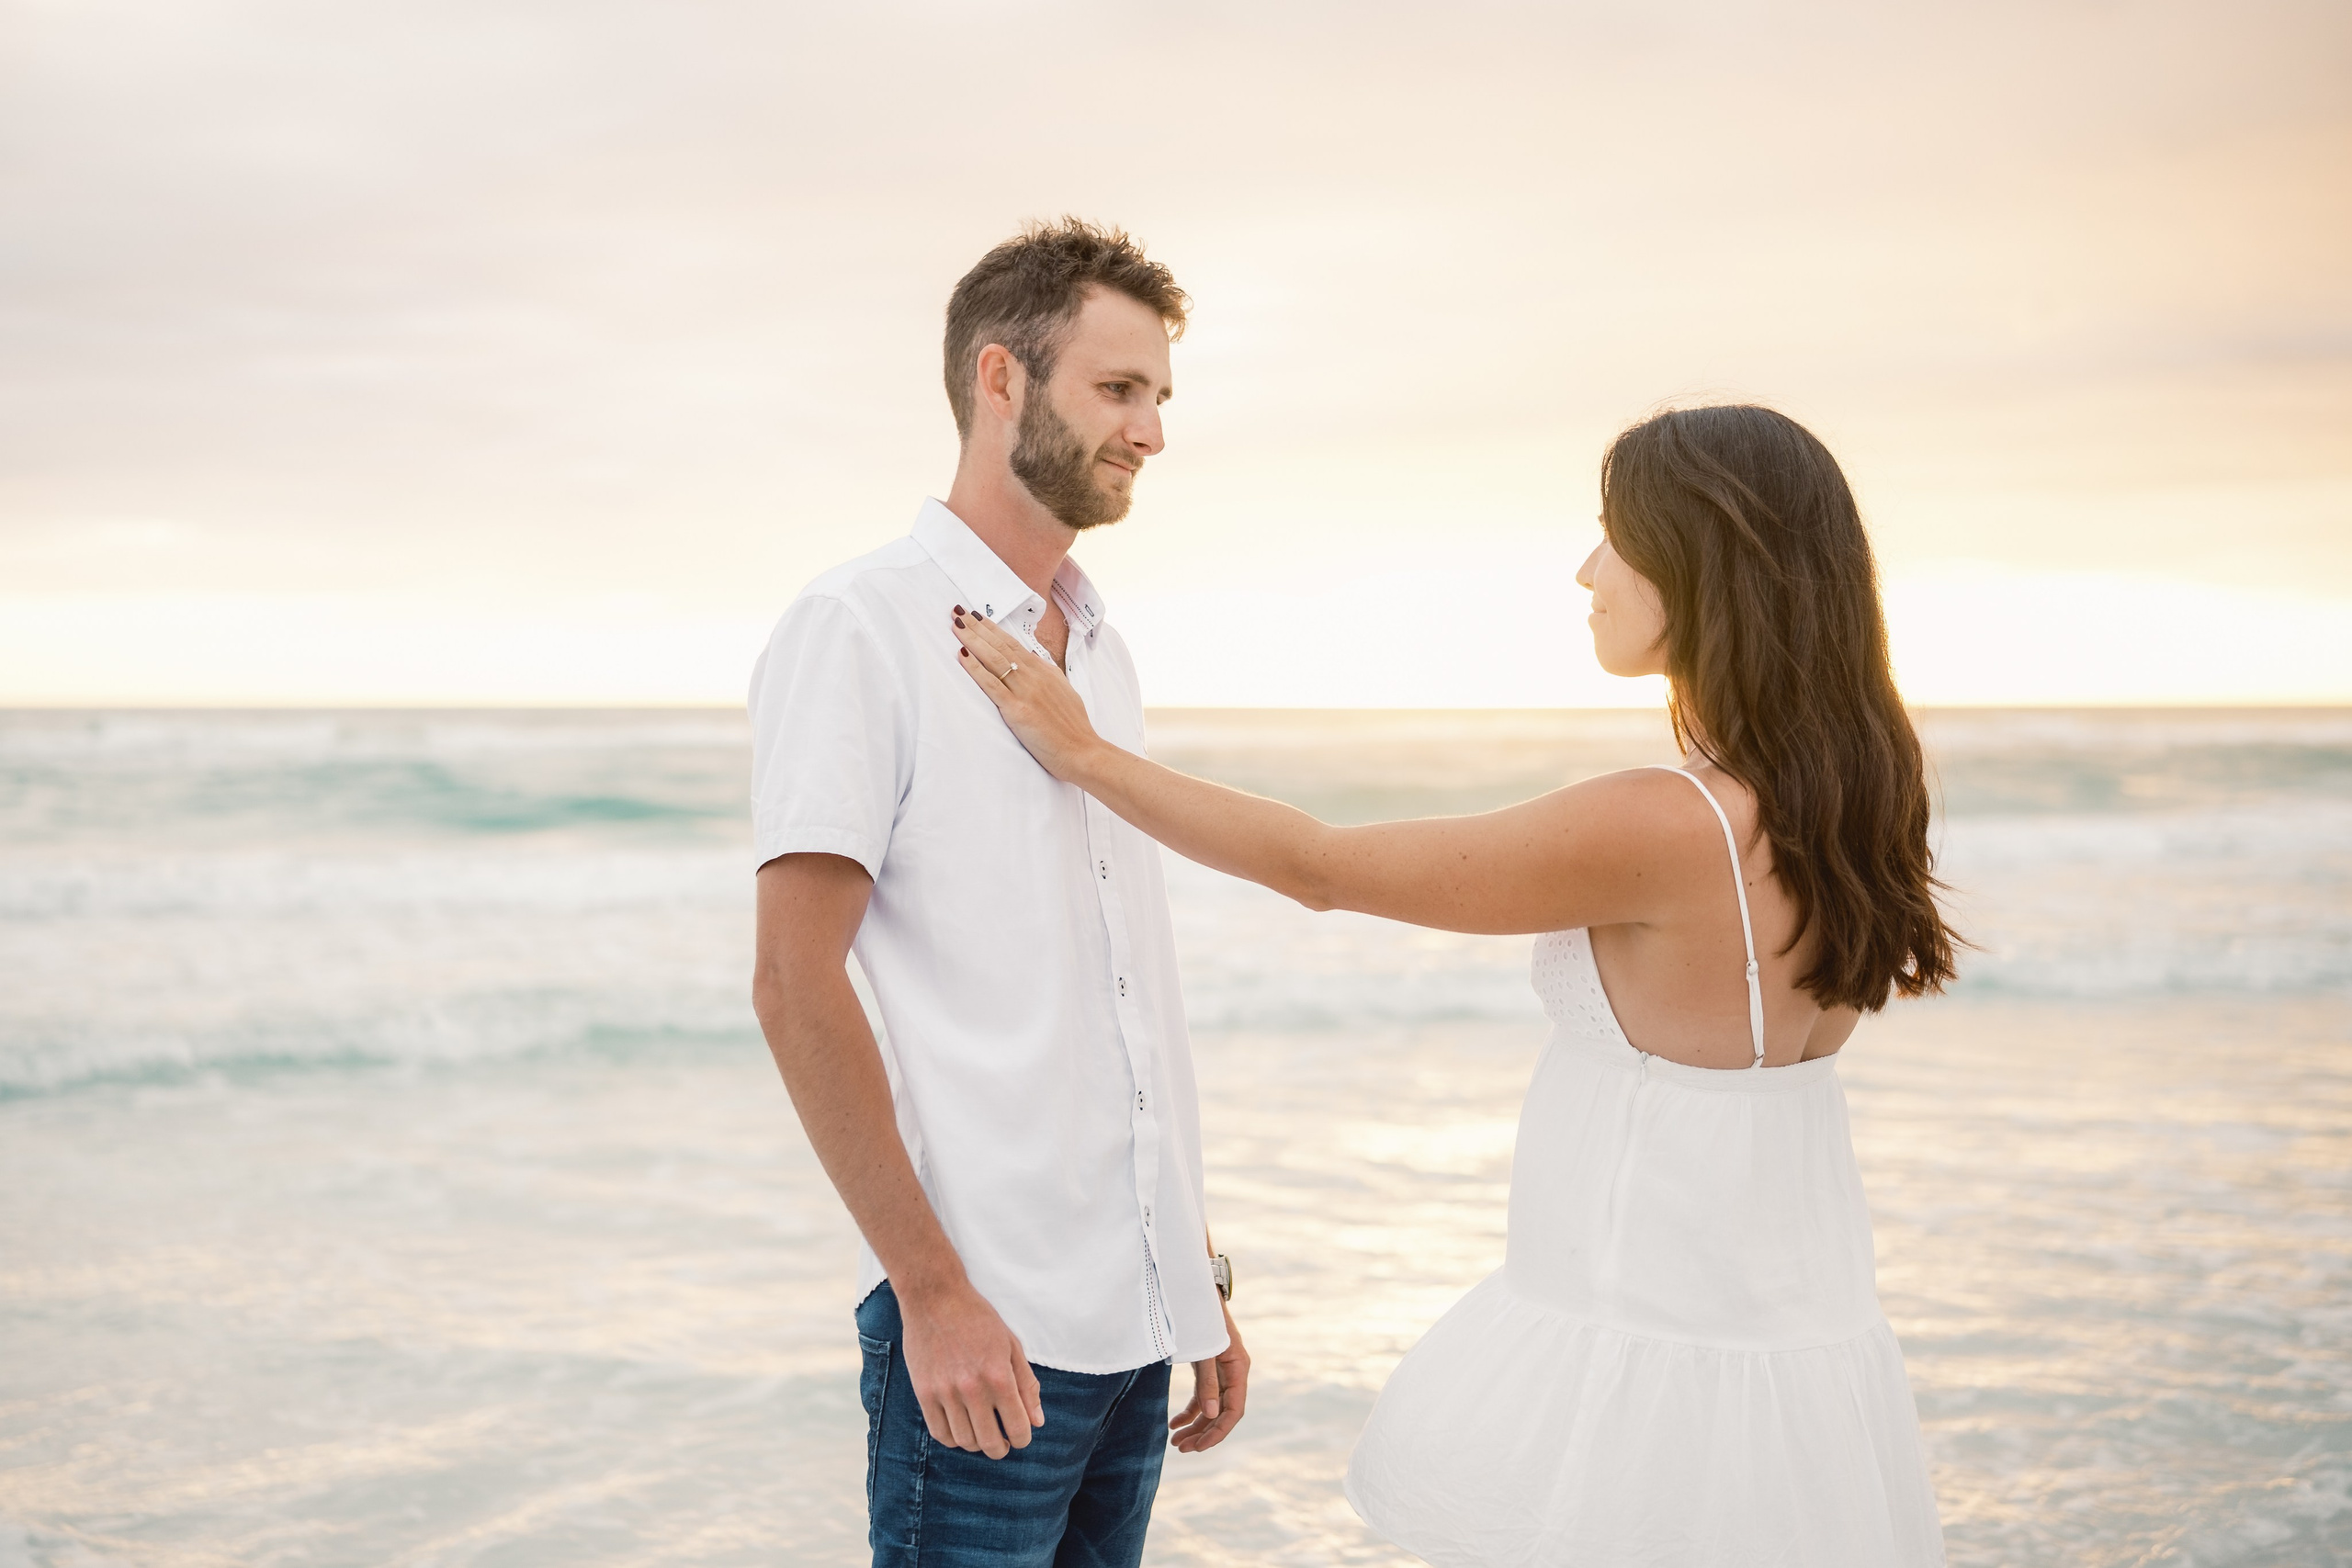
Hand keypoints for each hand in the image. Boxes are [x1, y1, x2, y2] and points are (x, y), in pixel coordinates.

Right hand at [898, 1278, 1045, 1459]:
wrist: (935, 1298)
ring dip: (977, 1444)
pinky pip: (939, 1433)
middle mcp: (972, 1388)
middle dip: (1001, 1448)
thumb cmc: (978, 1319)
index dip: (1023, 1439)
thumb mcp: (1011, 1345)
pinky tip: (961, 1428)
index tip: (1020, 1436)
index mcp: (999, 1376)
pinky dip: (953, 1439)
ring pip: (964, 1441)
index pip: (1018, 1428)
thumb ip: (1026, 1385)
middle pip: (990, 1442)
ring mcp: (945, 1392)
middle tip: (1002, 1442)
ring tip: (981, 1432)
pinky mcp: (924, 1392)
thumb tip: (1037, 1421)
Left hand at [951, 607, 1104, 783]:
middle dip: (978, 627)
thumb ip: (1047, 675)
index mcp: (1044, 671)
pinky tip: (962, 656)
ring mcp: (1026, 692)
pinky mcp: (1018, 711)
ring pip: (994, 660)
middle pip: (1001, 646)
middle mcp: (1034, 676)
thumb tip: (1032, 661)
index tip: (977, 617)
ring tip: (956, 625)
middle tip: (958, 611)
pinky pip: (992, 685)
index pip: (1013, 644)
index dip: (993, 629)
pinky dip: (976, 669)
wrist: (1082, 751)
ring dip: (973, 640)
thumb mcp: (1063, 691)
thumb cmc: (1073, 726)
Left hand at [1169, 1301, 1248, 1453]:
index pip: (1234, 1411)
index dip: (1218, 1432)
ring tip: (1175, 1442)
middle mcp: (1233, 1372)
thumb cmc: (1200, 1317)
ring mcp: (1221, 1371)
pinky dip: (1190, 1411)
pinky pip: (1203, 1397)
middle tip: (1181, 1448)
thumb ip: (1208, 1382)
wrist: (1194, 1290)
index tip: (1198, 1447)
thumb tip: (1213, 1415)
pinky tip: (1174, 1423)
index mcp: (1238, 1368)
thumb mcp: (1204, 1350)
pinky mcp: (1208, 1369)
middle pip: (1222, 1413)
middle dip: (1203, 1433)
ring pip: (1212, 1408)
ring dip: (1195, 1426)